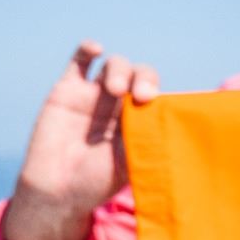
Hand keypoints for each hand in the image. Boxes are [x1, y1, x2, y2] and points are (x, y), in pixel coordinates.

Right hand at [0, 41, 160, 239]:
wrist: (57, 190)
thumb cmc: (98, 181)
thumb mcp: (133, 161)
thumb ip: (151, 139)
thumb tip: (181, 129)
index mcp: (142, 118)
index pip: (158, 92)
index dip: (160, 92)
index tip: (156, 103)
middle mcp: (120, 103)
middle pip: (140, 74)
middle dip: (144, 78)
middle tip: (142, 96)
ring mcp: (94, 94)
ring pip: (115, 66)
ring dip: (120, 71)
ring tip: (114, 90)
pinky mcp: (67, 90)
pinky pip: (80, 62)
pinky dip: (88, 49)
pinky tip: (96, 48)